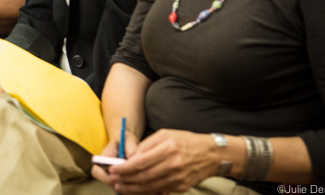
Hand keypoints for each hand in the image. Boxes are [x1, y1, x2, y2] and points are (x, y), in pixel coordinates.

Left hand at [96, 130, 217, 193]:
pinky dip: (146, 191)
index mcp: (168, 148)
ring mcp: (178, 178)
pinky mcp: (181, 187)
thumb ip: (147, 145)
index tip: (113, 169)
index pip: (141, 161)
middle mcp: (173, 164)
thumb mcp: (166, 134)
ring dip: (133, 188)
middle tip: (113, 180)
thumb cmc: (186, 141)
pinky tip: (136, 189)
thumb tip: (131, 156)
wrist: (211, 155)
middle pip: (144, 176)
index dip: (125, 168)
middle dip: (125, 179)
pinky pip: (160, 190)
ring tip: (120, 187)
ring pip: (150, 186)